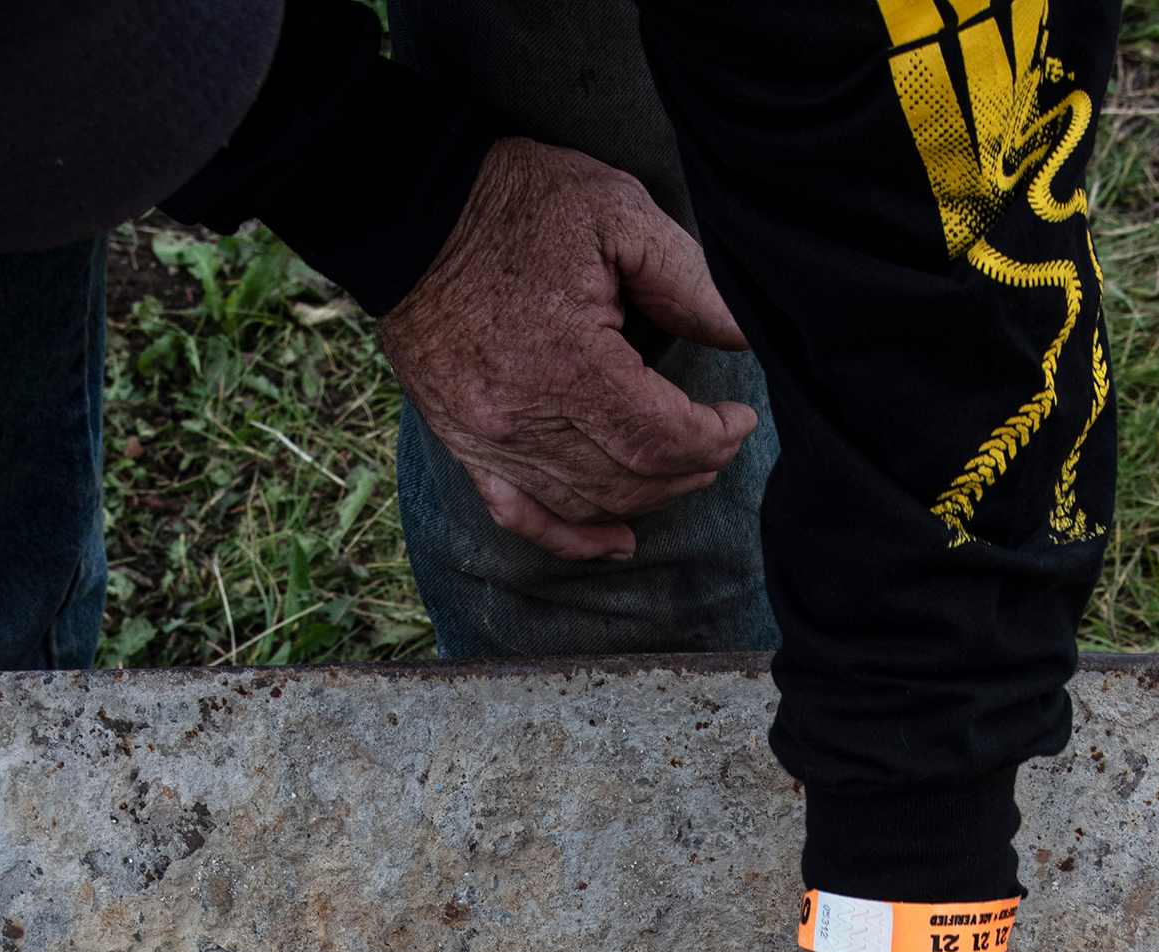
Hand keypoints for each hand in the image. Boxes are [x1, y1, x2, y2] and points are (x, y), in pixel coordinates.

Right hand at [383, 139, 763, 561]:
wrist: (412, 212)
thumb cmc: (518, 204)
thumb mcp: (620, 215)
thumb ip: (690, 282)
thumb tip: (747, 335)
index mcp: (567, 362)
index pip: (661, 438)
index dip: (715, 439)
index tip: (739, 416)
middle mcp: (521, 417)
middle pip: (629, 480)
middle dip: (692, 469)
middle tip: (719, 439)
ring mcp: (486, 439)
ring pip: (587, 504)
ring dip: (648, 497)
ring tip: (683, 466)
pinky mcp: (462, 442)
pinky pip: (520, 514)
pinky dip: (572, 537)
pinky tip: (616, 540)